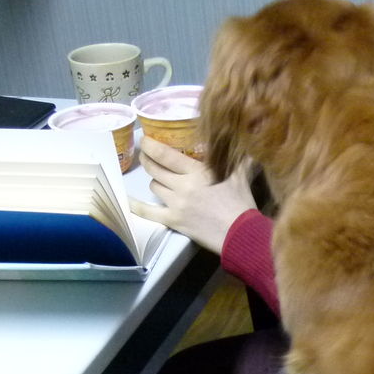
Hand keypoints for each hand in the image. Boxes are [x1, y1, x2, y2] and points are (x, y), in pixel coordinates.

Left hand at [130, 137, 257, 254]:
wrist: (240, 234)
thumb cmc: (241, 204)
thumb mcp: (240, 177)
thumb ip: (239, 160)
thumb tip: (247, 146)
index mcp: (196, 172)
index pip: (165, 155)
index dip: (151, 145)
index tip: (145, 140)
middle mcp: (182, 185)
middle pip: (155, 168)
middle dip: (147, 159)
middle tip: (146, 156)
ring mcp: (175, 204)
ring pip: (153, 186)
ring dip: (155, 181)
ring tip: (159, 179)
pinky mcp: (173, 221)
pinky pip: (148, 212)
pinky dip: (136, 206)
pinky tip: (127, 200)